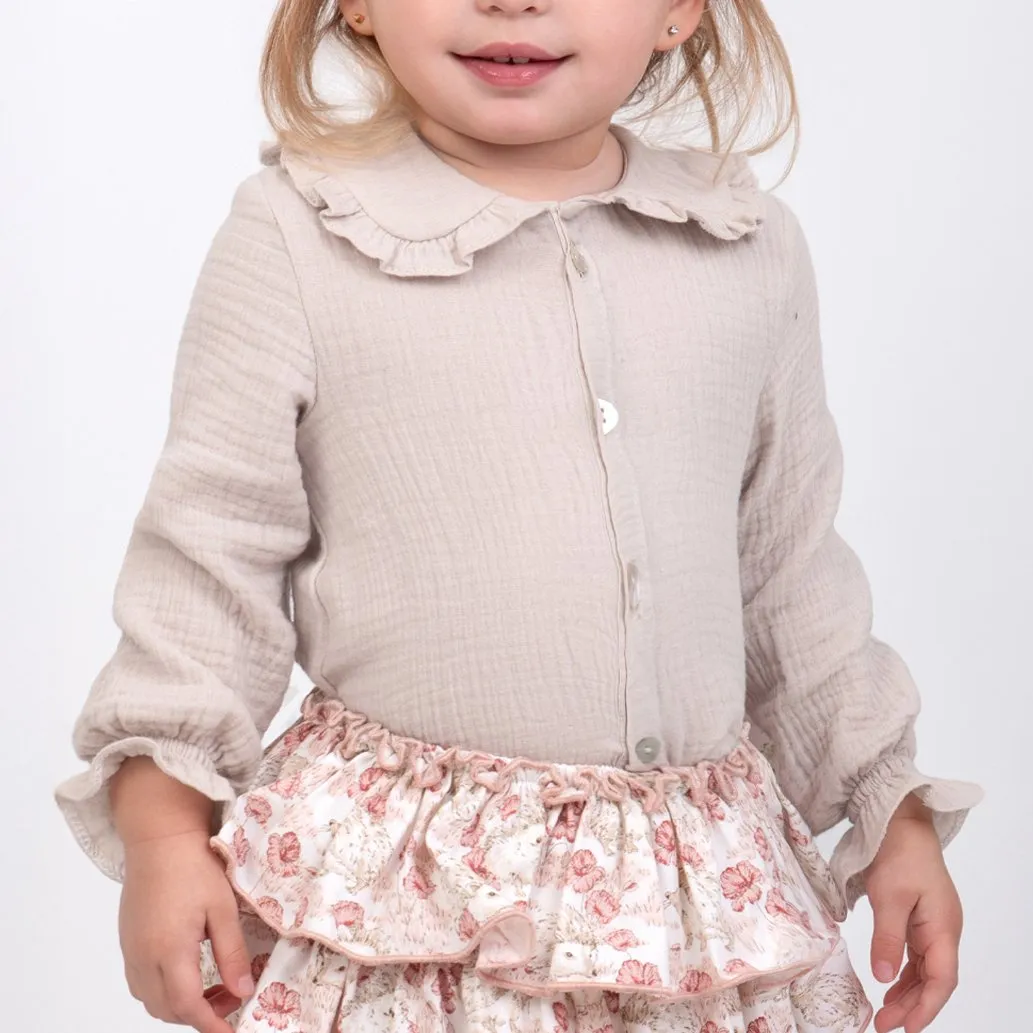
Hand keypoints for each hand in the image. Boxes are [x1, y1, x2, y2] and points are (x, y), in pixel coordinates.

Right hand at [120, 828, 251, 1032]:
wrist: (159, 839)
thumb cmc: (195, 867)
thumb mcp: (223, 908)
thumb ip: (231, 953)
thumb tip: (243, 991)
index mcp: (169, 951)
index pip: (187, 1006)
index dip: (211, 1024)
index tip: (231, 1031)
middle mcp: (143, 958)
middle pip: (167, 1009)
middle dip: (199, 1015)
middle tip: (230, 999)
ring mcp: (131, 951)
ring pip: (151, 999)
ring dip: (180, 1004)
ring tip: (214, 987)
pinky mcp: (127, 941)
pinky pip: (141, 982)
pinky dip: (164, 990)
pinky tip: (188, 972)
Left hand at [864, 795, 961, 1032]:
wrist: (901, 823)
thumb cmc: (898, 855)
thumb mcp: (888, 897)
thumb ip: (887, 939)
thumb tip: (883, 977)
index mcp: (943, 928)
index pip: (941, 980)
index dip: (925, 1007)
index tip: (906, 1028)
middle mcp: (944, 930)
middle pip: (934, 979)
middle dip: (912, 1006)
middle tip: (884, 1026)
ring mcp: (934, 924)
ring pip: (925, 969)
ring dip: (907, 992)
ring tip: (885, 1014)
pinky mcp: (921, 917)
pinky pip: (917, 954)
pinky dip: (904, 972)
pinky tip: (890, 983)